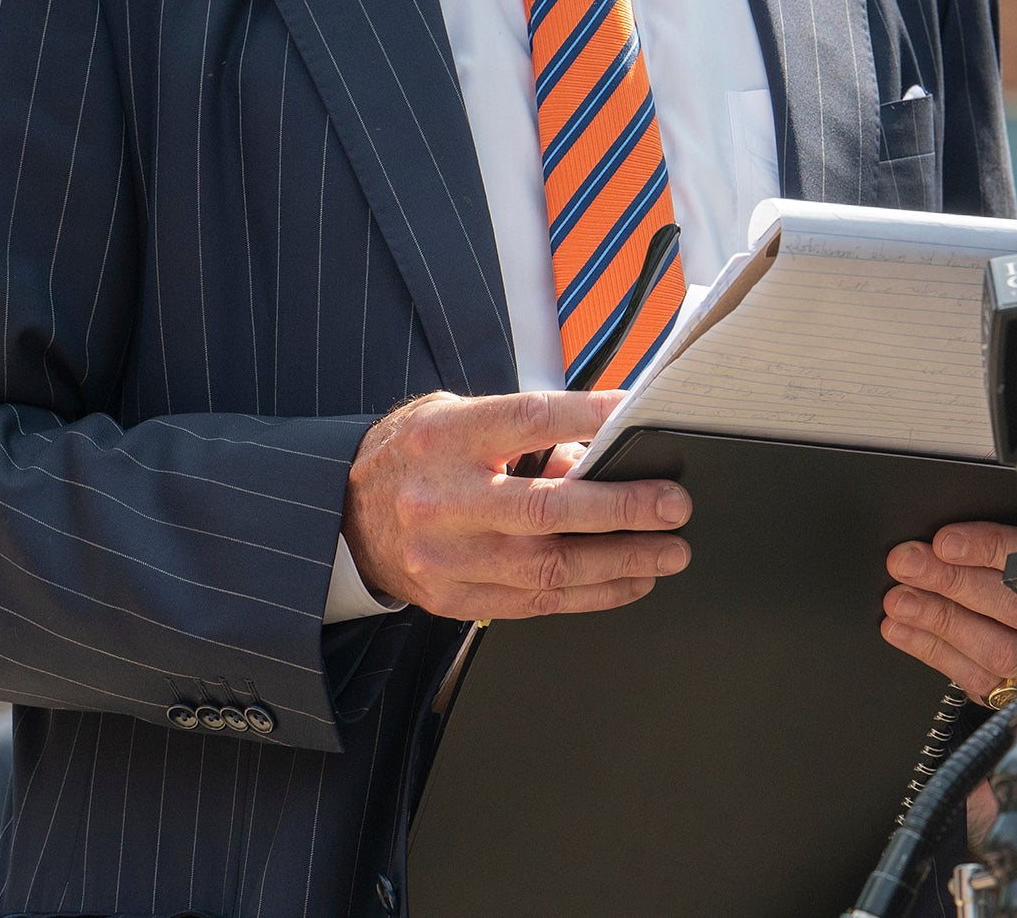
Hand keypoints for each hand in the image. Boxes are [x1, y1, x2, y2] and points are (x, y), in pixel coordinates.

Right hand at [342, 390, 690, 620]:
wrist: (341, 515)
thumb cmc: (416, 455)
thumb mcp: (457, 418)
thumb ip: (524, 433)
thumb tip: (601, 453)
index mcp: (446, 437)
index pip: (529, 420)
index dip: (590, 417)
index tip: (640, 414)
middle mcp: (444, 500)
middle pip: (546, 507)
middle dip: (622, 509)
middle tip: (674, 506)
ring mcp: (446, 557)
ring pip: (548, 567)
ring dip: (620, 562)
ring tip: (669, 552)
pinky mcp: (452, 599)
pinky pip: (535, 603)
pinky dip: (592, 594)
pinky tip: (631, 581)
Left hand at [880, 521, 1016, 703]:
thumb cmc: (1008, 579)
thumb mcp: (1009, 549)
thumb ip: (988, 543)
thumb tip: (940, 536)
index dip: (987, 549)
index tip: (945, 542)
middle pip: (1012, 604)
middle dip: (952, 583)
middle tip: (906, 565)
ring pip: (997, 648)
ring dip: (940, 620)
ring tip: (898, 600)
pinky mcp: (1012, 688)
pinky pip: (974, 676)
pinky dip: (930, 650)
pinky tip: (899, 629)